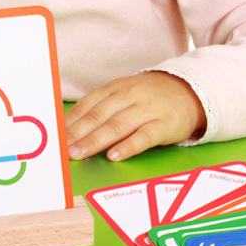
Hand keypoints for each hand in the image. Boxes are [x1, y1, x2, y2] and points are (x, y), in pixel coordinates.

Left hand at [64, 71, 205, 160]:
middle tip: (62, 150)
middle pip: (99, 117)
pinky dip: (128, 146)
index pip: (88, 106)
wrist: (190, 91)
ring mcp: (147, 109)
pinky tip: (113, 156)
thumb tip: (70, 130)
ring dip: (95, 141)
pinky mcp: (164, 124)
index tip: (55, 138)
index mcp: (115, 89)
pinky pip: (144, 136)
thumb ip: (100, 110)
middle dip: (77, 134)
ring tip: (78, 154)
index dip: (70, 123)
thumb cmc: (148, 99)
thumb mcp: (123, 96)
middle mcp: (129, 96)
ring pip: (117, 126)